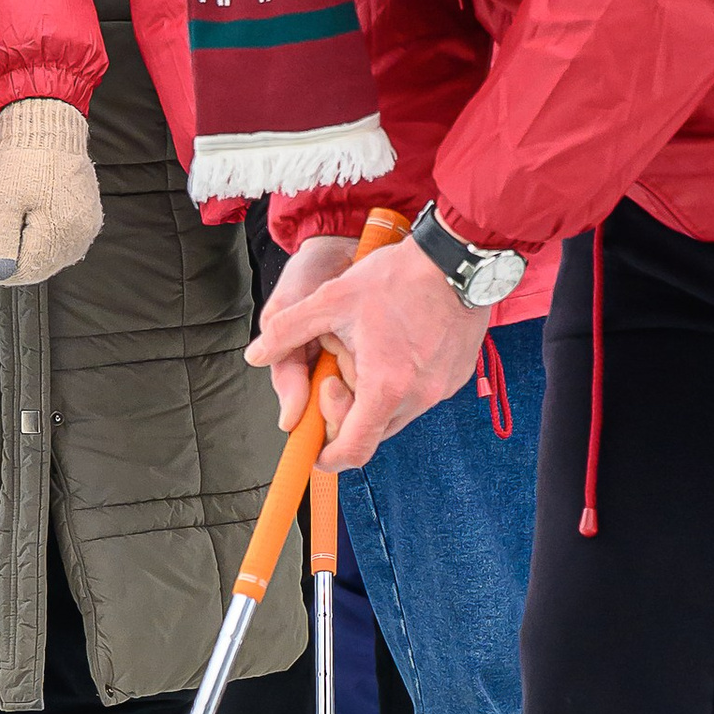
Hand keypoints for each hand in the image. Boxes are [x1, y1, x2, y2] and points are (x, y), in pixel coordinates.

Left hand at [0, 97, 101, 286]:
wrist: (49, 126)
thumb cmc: (25, 159)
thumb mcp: (3, 201)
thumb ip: (1, 241)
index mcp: (59, 234)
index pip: (26, 271)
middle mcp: (78, 236)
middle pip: (40, 266)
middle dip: (12, 257)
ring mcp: (86, 227)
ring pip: (51, 255)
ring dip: (26, 248)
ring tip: (6, 225)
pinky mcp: (87, 217)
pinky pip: (62, 240)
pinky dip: (41, 237)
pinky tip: (26, 220)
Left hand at [249, 235, 483, 468]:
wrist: (458, 258)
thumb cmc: (398, 276)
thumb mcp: (331, 298)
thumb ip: (287, 330)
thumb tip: (255, 355)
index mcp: (385, 387)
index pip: (353, 449)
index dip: (328, 455)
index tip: (314, 447)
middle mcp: (419, 397)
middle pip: (372, 432)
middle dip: (346, 411)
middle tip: (337, 366)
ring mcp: (442, 389)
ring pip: (395, 414)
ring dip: (373, 396)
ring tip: (368, 348)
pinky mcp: (457, 376)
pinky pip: (419, 396)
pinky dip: (399, 383)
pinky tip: (393, 345)